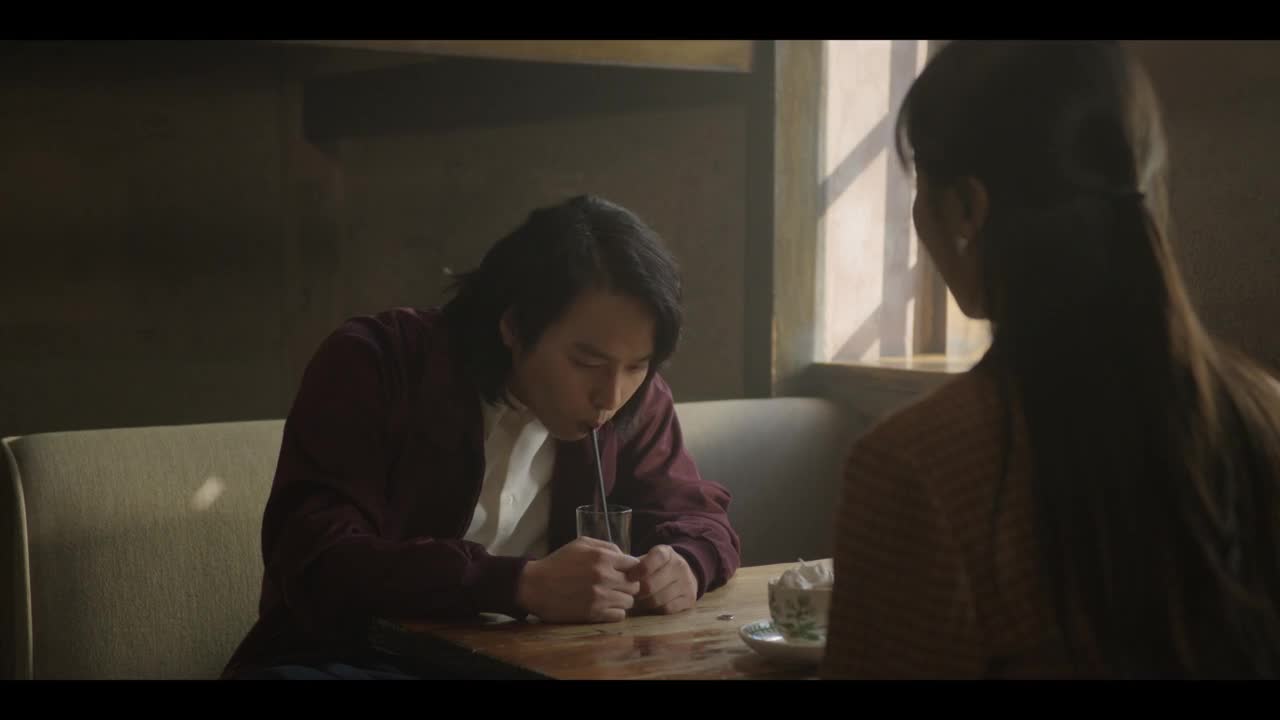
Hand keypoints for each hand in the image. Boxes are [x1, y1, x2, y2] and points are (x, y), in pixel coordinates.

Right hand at [516, 537, 639, 622]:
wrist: (535, 586)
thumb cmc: (558, 562)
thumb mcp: (581, 544)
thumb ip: (606, 546)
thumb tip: (625, 556)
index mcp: (603, 557)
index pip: (636, 565)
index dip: (631, 569)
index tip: (623, 572)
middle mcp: (605, 577)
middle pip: (635, 585)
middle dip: (627, 585)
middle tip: (616, 586)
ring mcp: (600, 597)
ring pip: (630, 601)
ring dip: (621, 599)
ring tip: (608, 596)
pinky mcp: (594, 613)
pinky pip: (619, 615)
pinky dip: (614, 612)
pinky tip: (604, 606)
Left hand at [625, 544, 696, 614]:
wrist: (684, 574)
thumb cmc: (656, 568)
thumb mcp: (647, 559)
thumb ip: (633, 565)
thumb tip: (615, 576)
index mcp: (667, 553)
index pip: (651, 561)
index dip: (636, 571)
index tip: (628, 577)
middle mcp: (679, 566)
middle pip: (650, 585)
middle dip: (637, 591)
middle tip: (630, 593)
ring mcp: (686, 583)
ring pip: (657, 599)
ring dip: (644, 602)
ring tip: (639, 599)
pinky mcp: (689, 599)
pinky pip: (667, 609)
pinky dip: (655, 609)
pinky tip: (651, 604)